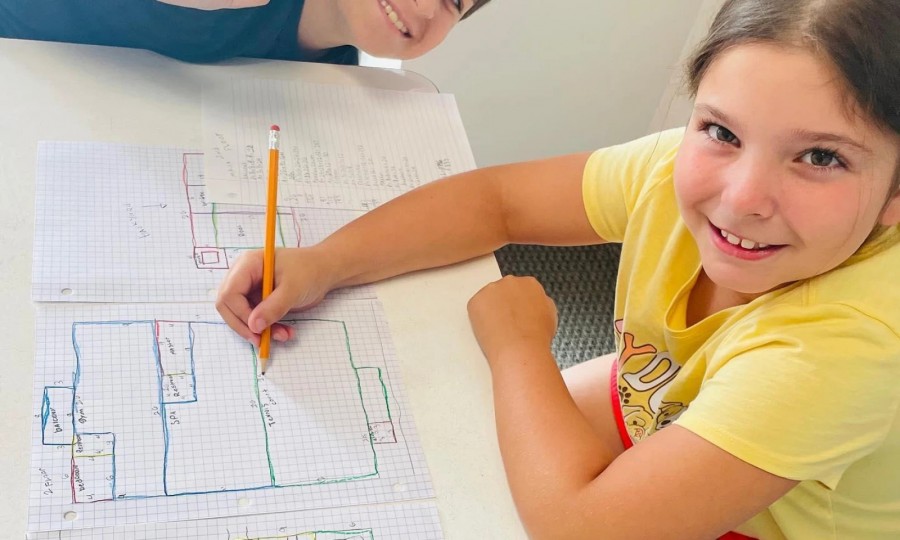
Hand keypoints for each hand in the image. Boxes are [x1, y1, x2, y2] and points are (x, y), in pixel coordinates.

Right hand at [216, 247, 333, 345]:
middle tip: (263, 341)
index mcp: (247, 264)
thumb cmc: (309, 271)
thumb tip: (253, 326)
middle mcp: (243, 275)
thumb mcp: (293, 289)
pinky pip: (254, 319)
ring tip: (283, 335)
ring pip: (241, 315)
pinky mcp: (257, 300)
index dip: (240, 314)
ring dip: (259, 330)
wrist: (324, 271)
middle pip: (228, 306)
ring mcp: (249, 288)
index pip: (229, 293)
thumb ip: (273, 307)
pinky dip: (267, 329)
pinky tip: (284, 332)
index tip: (258, 329)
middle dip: (245, 326)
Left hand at [466, 276, 557, 364]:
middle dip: (504, 304)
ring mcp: (491, 290)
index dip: (519, 304)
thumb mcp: (550, 314)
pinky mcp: (476, 301)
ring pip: (489, 298)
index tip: (518, 314)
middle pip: (504, 291)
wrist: (520, 349)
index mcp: (530, 283)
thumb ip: (541, 303)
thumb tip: (534, 304)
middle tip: (507, 322)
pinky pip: (476, 307)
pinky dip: (479, 318)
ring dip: (491, 310)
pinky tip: (488, 330)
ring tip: (498, 329)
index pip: (522, 289)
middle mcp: (510, 282)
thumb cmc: (537, 336)